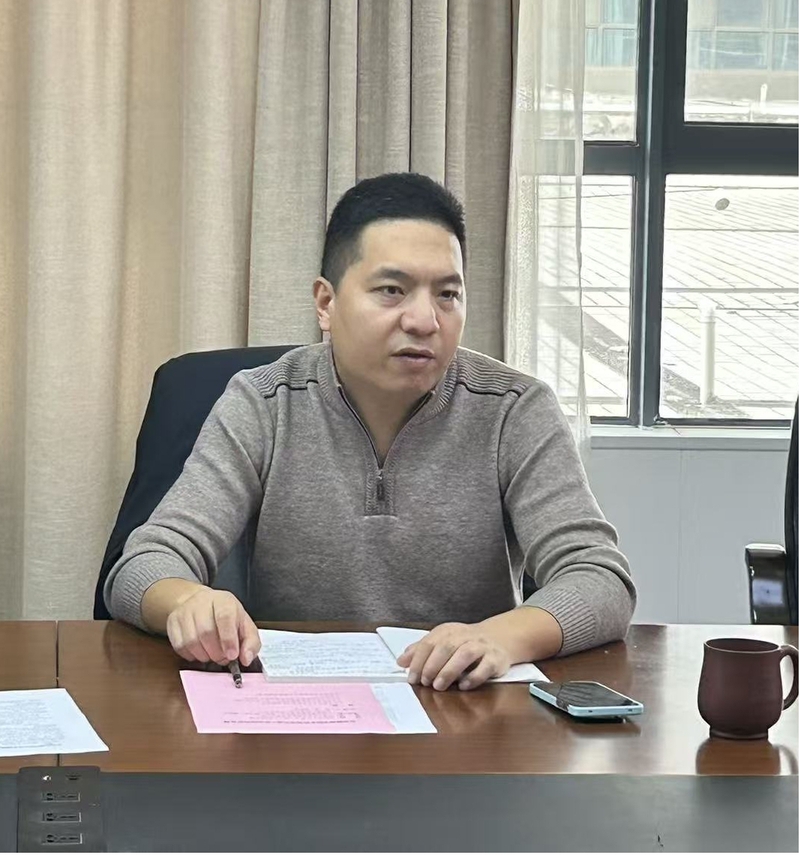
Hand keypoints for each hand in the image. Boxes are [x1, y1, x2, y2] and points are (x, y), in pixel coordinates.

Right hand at [165, 587, 260, 665]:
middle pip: (206, 632)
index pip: (224, 617)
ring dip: (204, 656)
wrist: (200, 603)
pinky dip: (191, 655)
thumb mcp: (245, 625)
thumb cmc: (226, 616)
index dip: (228, 639)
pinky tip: (200, 652)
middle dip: (216, 652)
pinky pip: (179, 646)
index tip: (232, 655)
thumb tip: (246, 659)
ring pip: (191, 641)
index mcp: (223, 600)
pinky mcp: (172, 622)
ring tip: (212, 655)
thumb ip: (251, 642)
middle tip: (223, 658)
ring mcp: (184, 611)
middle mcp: (202, 602)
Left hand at [396, 622, 512, 691]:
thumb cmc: (465, 643)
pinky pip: (485, 666)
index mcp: (449, 631)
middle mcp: (466, 636)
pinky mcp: (496, 659)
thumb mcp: (442, 642)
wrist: (499, 639)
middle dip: (433, 665)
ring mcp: (482, 646)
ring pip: (465, 654)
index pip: (430, 642)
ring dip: (449, 670)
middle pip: (446, 646)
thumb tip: (401, 661)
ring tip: (439, 685)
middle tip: (425, 682)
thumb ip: (421, 650)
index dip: (419, 660)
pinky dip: (473, 677)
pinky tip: (463, 685)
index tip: (412, 677)